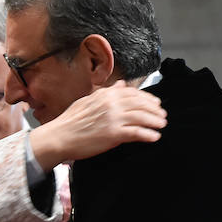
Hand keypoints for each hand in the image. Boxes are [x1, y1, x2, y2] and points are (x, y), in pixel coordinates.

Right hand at [29, 82, 166, 169]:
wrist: (59, 137)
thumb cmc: (70, 121)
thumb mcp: (88, 101)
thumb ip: (106, 93)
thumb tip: (121, 85)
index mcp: (106, 95)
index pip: (133, 93)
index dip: (148, 98)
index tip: (155, 103)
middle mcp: (111, 104)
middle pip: (141, 104)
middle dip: (155, 110)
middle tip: (162, 116)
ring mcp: (113, 119)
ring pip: (142, 117)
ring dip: (155, 121)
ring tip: (161, 125)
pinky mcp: (114, 134)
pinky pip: (137, 133)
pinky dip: (148, 135)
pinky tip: (154, 137)